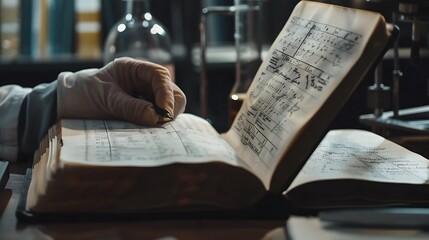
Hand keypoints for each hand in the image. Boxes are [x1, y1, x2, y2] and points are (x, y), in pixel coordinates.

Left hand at [57, 57, 185, 124]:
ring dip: (165, 117)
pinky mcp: (144, 111)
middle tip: (161, 123)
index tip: (164, 112)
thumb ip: (130, 107)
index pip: (160, 76)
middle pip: (171, 91)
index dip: (166, 93)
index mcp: (134, 69)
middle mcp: (144, 81)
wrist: (67, 105)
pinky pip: (159, 117)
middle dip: (170, 107)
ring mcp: (146, 97)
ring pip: (169, 106)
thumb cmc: (83, 94)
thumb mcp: (105, 99)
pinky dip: (158, 124)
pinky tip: (151, 130)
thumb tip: (156, 116)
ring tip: (154, 127)